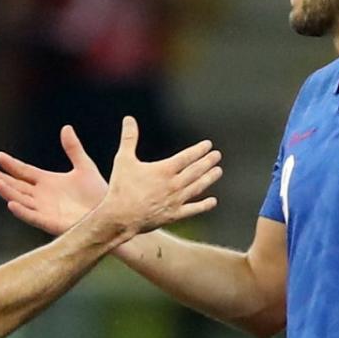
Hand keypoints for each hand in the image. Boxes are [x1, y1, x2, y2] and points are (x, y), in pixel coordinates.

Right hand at [0, 125, 107, 234]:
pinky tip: (11, 204)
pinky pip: (32, 217)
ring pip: (21, 200)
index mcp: (48, 182)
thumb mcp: (84, 166)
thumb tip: (66, 128)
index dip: (11, 164)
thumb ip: (73, 149)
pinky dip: (21, 211)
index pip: (24, 171)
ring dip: (8, 193)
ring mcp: (45, 210)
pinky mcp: (50, 222)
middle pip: (17, 186)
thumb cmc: (98, 193)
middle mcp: (42, 196)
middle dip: (3, 180)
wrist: (110, 213)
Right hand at [97, 116, 220, 237]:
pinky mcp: (173, 215)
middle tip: (217, 155)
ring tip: (218, 171)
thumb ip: (128, 138)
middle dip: (207, 162)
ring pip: (197, 188)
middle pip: (196, 171)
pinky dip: (204, 205)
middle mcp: (174, 185)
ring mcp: (175, 201)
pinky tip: (213, 201)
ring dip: (209, 179)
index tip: (208, 145)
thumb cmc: (121, 188)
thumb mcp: (123, 160)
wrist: (120, 218)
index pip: (187, 157)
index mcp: (164, 170)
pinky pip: (192, 210)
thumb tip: (128, 119)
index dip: (198, 150)